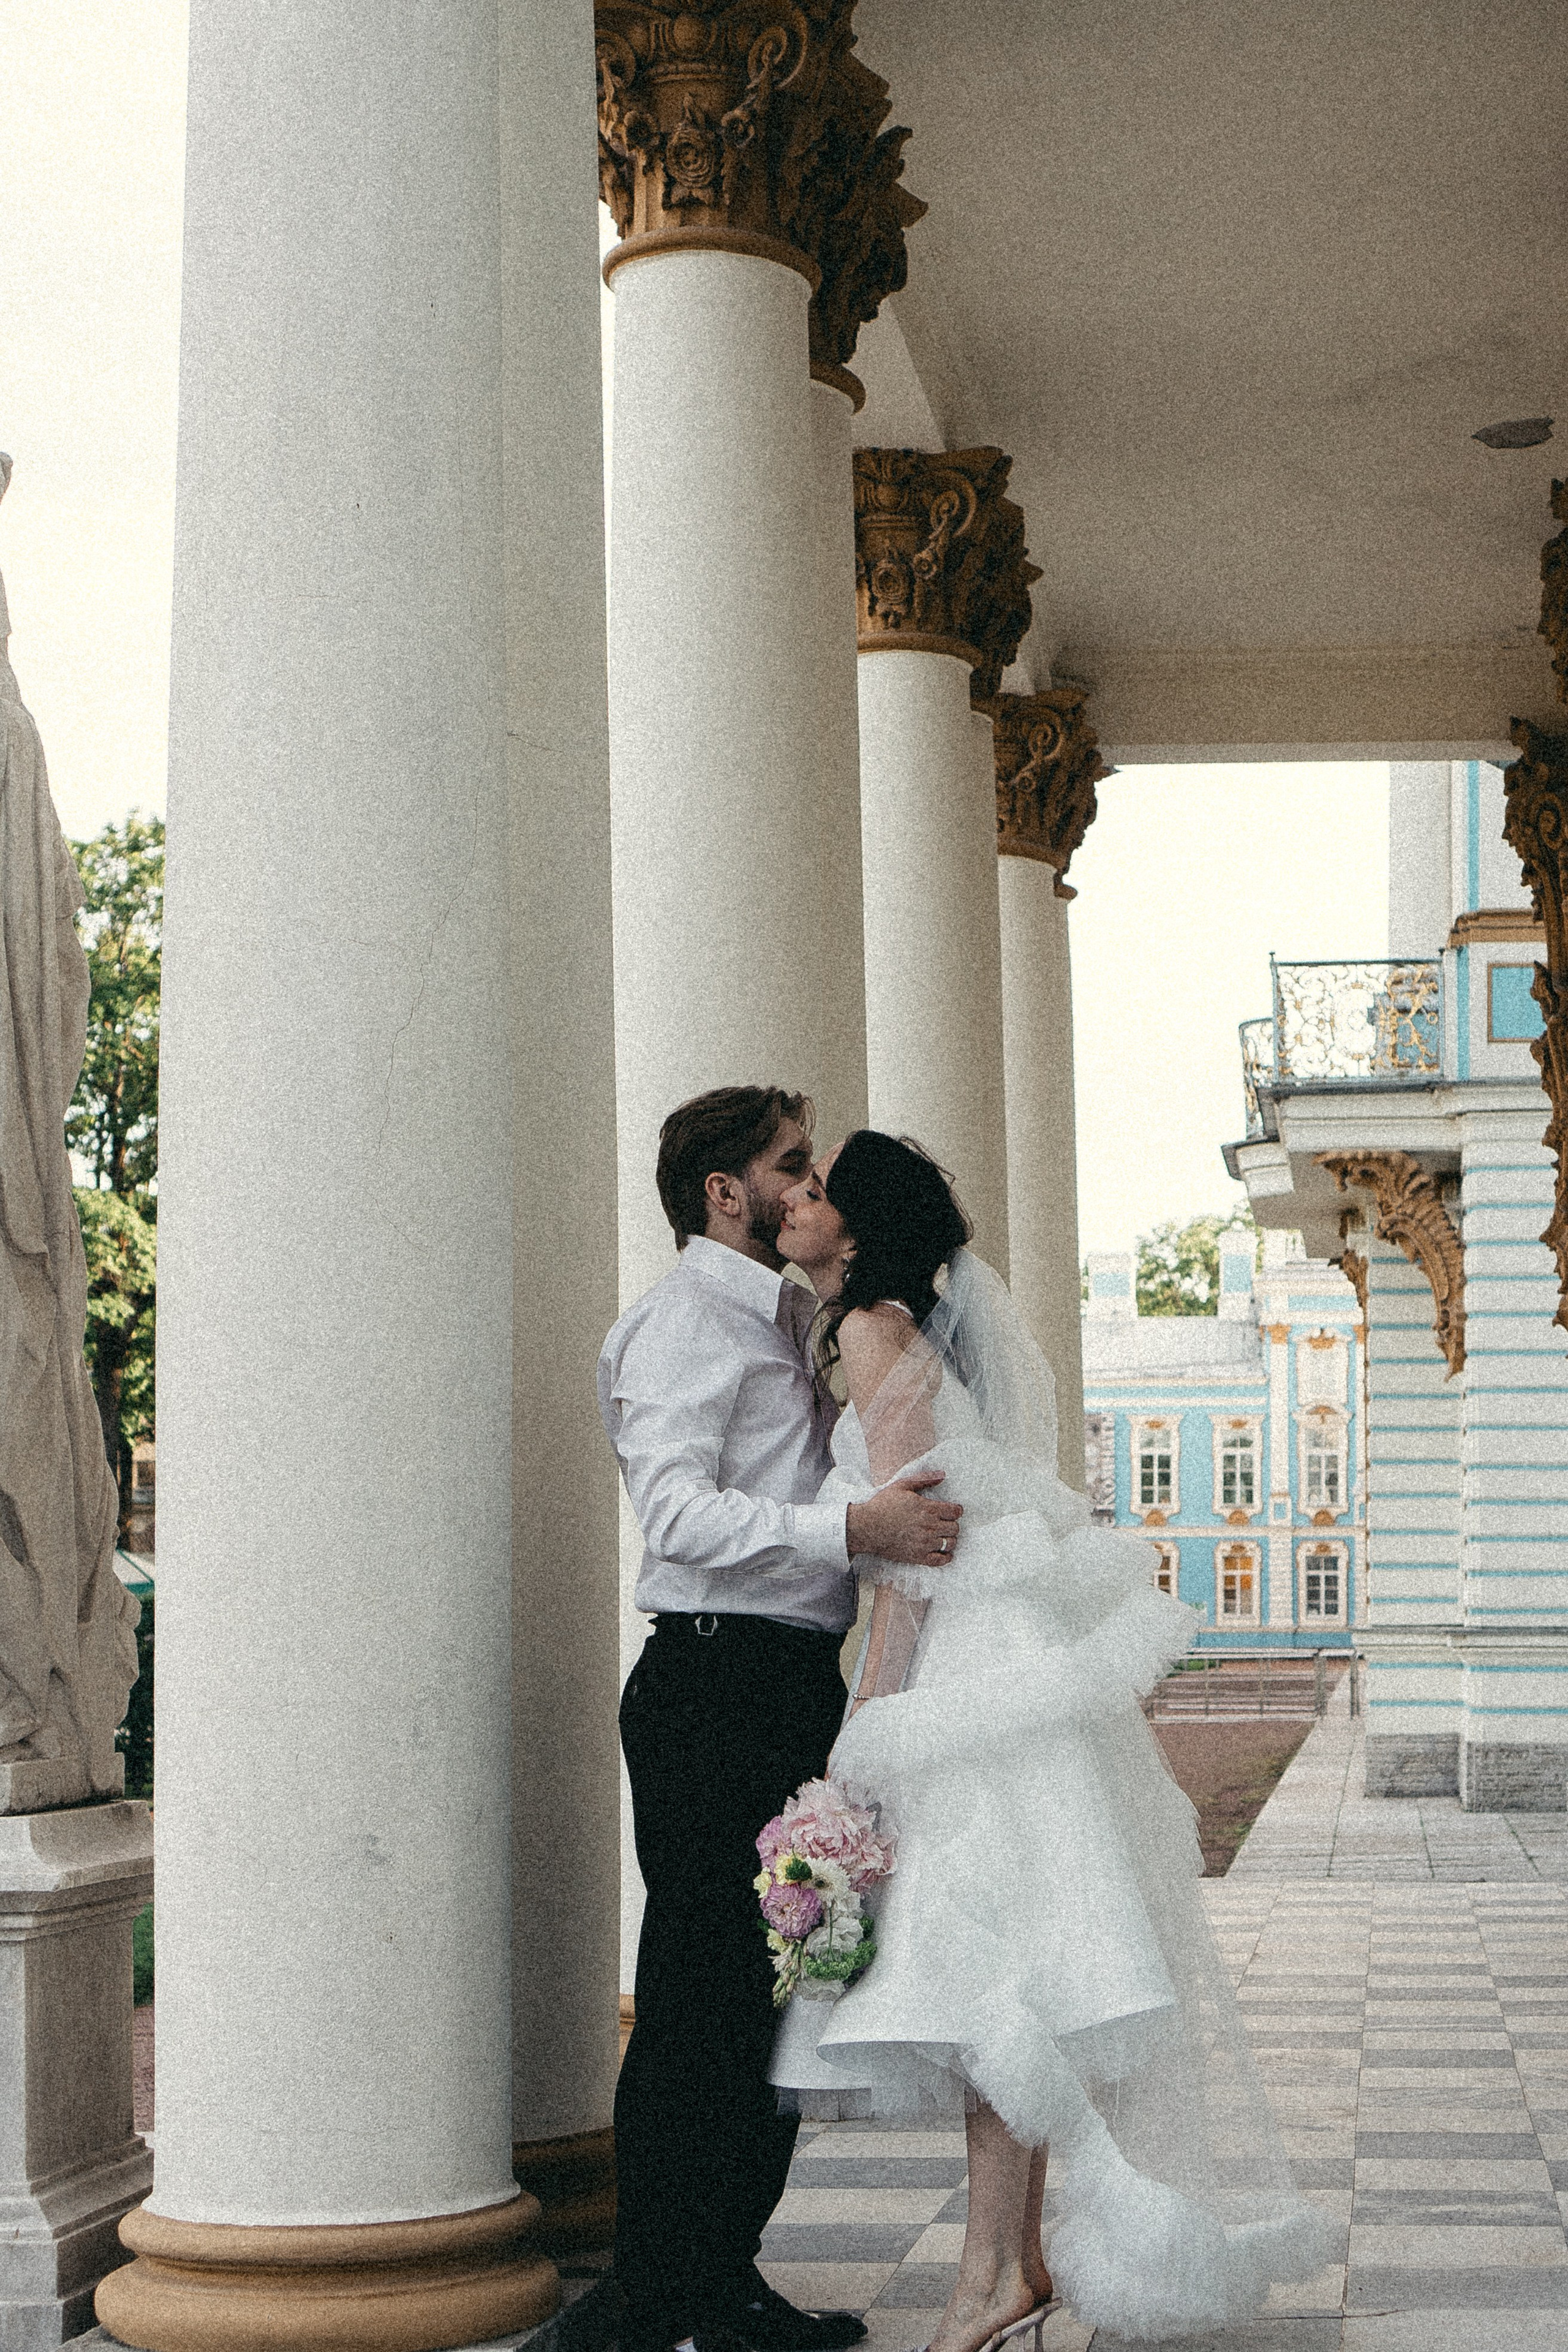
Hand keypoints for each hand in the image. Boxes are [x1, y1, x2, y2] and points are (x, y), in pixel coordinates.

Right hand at [846, 1470, 960, 1566]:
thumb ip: (924, 1479)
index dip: (956, 1510)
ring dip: (949, 1539)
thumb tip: (943, 1475)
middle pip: (955, 1528)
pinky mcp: (918, 1557)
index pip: (956, 1512)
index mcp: (928, 1509)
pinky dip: (946, 1557)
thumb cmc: (882, 1505)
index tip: (952, 1511)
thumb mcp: (902, 1485)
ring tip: (942, 1536)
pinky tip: (943, 1552)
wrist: (866, 1527)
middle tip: (944, 1523)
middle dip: (952, 1524)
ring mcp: (924, 1543)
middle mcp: (929, 1527)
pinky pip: (941, 1561)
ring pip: (950, 1543)